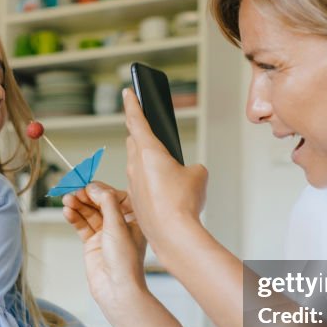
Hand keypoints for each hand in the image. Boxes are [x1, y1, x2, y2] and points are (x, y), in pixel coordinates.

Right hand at [63, 182, 146, 305]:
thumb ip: (107, 203)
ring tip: (67, 200)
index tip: (88, 186)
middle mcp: (120, 224)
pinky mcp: (93, 243)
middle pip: (100, 203)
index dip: (101, 190)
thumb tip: (95, 187)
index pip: (116, 196)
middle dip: (86, 196)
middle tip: (74, 191)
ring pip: (89, 213)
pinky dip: (74, 218)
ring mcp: (105, 233)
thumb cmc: (124, 260)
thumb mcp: (118, 226)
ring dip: (78, 205)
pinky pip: (82, 225)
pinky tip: (67, 212)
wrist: (116, 289)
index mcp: (134, 218)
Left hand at [123, 89, 208, 247]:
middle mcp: (135, 165)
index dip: (132, 103)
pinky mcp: (135, 201)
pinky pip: (140, 183)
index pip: (136, 119)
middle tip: (146, 127)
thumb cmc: (183, 203)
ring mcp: (133, 184)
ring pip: (136, 163)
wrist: (173, 234)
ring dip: (146, 160)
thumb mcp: (198, 175)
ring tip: (162, 163)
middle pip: (134, 141)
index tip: (128, 92)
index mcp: (148, 151)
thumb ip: (191, 167)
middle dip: (140, 133)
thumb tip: (188, 173)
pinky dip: (149, 181)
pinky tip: (164, 189)